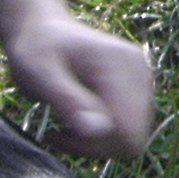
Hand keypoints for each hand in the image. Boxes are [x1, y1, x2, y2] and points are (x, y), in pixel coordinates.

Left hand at [1, 5, 154, 156]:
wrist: (43, 31)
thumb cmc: (36, 50)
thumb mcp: (40, 74)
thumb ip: (69, 101)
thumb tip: (100, 131)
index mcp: (122, 65)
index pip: (130, 131)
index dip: (96, 145)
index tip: (59, 132)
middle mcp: (140, 73)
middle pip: (133, 140)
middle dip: (94, 146)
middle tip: (59, 131)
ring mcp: (142, 82)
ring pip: (131, 140)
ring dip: (96, 143)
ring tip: (65, 124)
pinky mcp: (137, 92)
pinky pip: (127, 131)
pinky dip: (101, 136)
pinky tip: (77, 120)